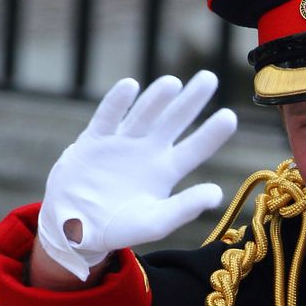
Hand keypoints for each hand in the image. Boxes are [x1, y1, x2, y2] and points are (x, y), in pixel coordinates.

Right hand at [37, 70, 236, 279]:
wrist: (76, 228)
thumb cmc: (119, 228)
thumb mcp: (155, 222)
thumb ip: (185, 208)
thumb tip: (217, 193)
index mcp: (166, 171)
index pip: (195, 149)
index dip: (212, 133)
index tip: (230, 116)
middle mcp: (148, 152)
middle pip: (174, 121)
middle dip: (191, 101)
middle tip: (209, 78)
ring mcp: (122, 143)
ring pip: (143, 114)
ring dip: (157, 98)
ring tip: (173, 83)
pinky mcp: (94, 141)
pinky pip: (107, 118)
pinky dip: (118, 103)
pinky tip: (131, 86)